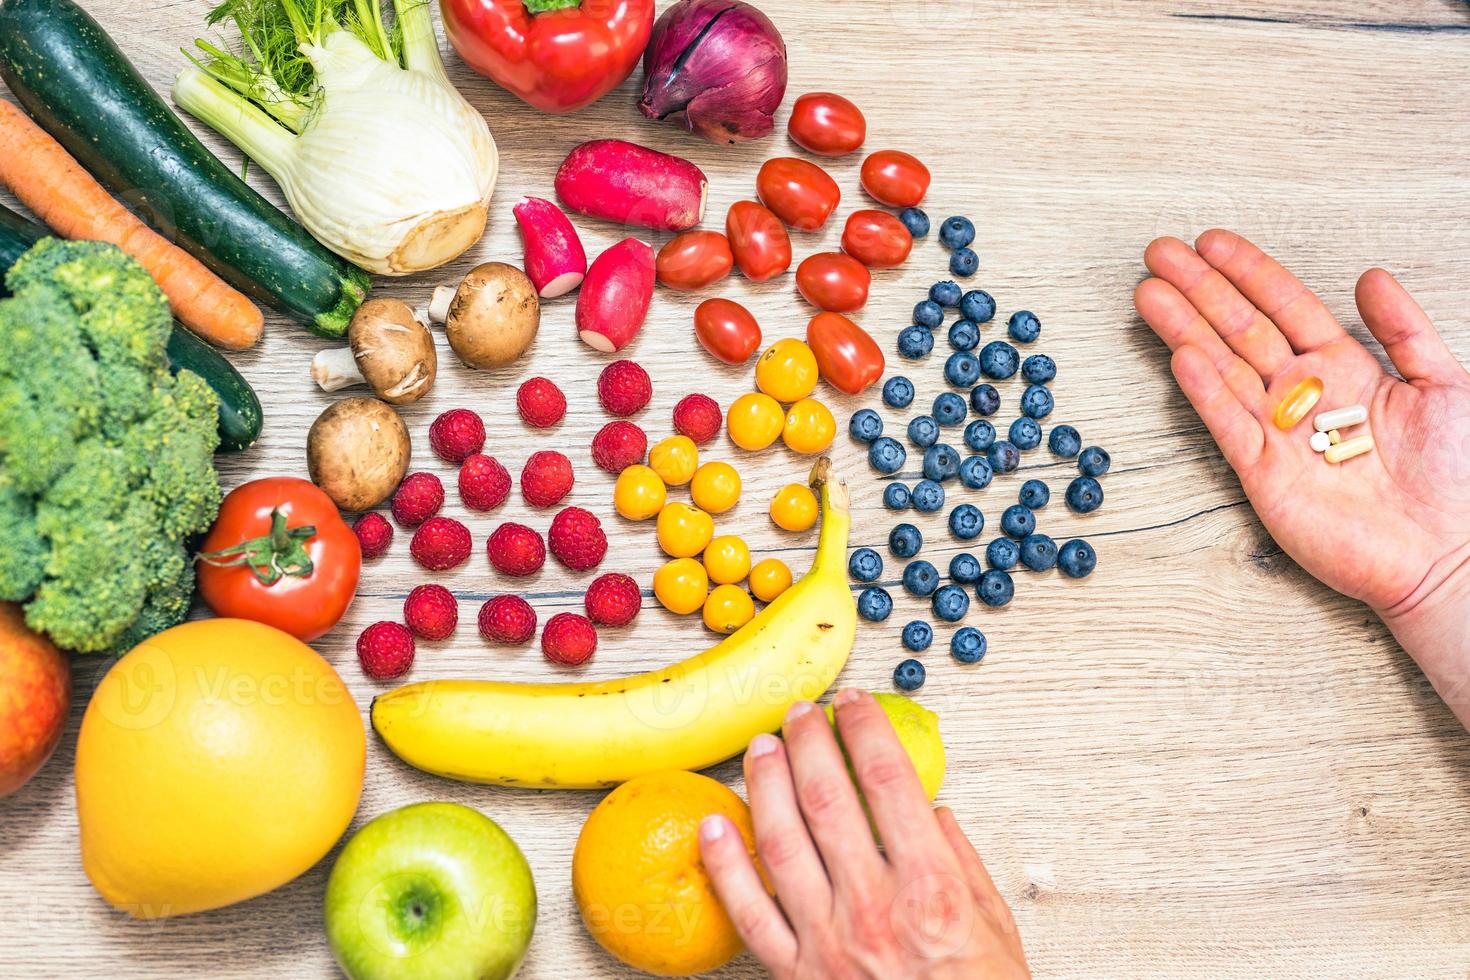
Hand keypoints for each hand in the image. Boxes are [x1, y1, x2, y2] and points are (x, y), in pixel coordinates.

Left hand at [698, 690, 1029, 978]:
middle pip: (827, 800)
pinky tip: (712, 824)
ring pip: (782, 842)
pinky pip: (749, 912)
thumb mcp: (997, 931)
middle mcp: (874, 907)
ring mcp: (827, 942)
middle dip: (809, 744)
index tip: (853, 704)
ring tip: (761, 747)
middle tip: (799, 712)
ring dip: (766, 785)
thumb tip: (931, 813)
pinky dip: (725, 865)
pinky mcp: (795, 974)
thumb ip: (963, 865)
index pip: (888, 783)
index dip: (865, 731)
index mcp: (931, 889)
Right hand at [1134, 230, 1469, 617]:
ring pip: (1223, 369)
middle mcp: (1305, 398)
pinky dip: (1205, 391)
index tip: (1212, 243)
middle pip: (1241, 329)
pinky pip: (1228, 425)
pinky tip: (1181, 357)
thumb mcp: (1446, 384)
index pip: (1286, 307)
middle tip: (1159, 254)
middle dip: (1199, 289)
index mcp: (1346, 371)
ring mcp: (1279, 435)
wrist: (1453, 553)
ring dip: (1184, 328)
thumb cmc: (1460, 479)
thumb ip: (1404, 329)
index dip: (1249, 272)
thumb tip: (1371, 277)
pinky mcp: (1265, 476)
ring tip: (1150, 294)